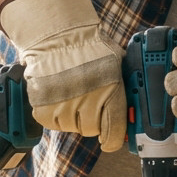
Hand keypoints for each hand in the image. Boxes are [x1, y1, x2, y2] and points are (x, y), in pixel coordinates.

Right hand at [0, 0, 124, 151]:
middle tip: (88, 102)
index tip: (111, 139)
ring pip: (71, 126)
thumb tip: (132, 111)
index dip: (113, 139)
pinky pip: (52, 123)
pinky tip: (58, 95)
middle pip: (91, 130)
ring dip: (72, 116)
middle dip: (92, 120)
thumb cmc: (90, 48)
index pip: (114, 133)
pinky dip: (55, 114)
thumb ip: (123, 89)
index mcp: (111, 93)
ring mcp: (63, 108)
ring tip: (71, 93)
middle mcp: (87, 103)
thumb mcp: (117, 64)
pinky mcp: (43, 110)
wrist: (57, 37)